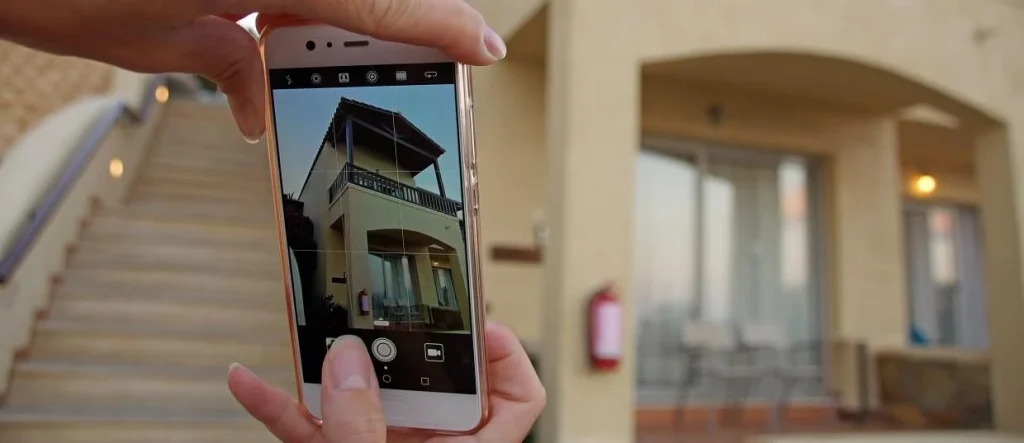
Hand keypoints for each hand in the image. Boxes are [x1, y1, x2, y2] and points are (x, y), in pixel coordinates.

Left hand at [0, 0, 505, 141]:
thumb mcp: (155, 42)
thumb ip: (227, 58)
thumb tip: (258, 101)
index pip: (374, 1)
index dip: (439, 26)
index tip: (487, 46)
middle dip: (395, 21)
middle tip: (431, 54)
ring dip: (333, 25)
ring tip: (345, 68)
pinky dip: (276, 24)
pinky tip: (259, 64)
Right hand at [227, 322, 545, 442]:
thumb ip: (361, 431)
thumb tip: (348, 367)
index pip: (514, 400)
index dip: (503, 357)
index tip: (472, 324)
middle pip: (426, 386)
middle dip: (389, 352)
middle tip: (368, 322)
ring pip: (361, 402)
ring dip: (326, 373)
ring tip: (306, 340)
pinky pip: (315, 431)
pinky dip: (284, 410)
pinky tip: (251, 386)